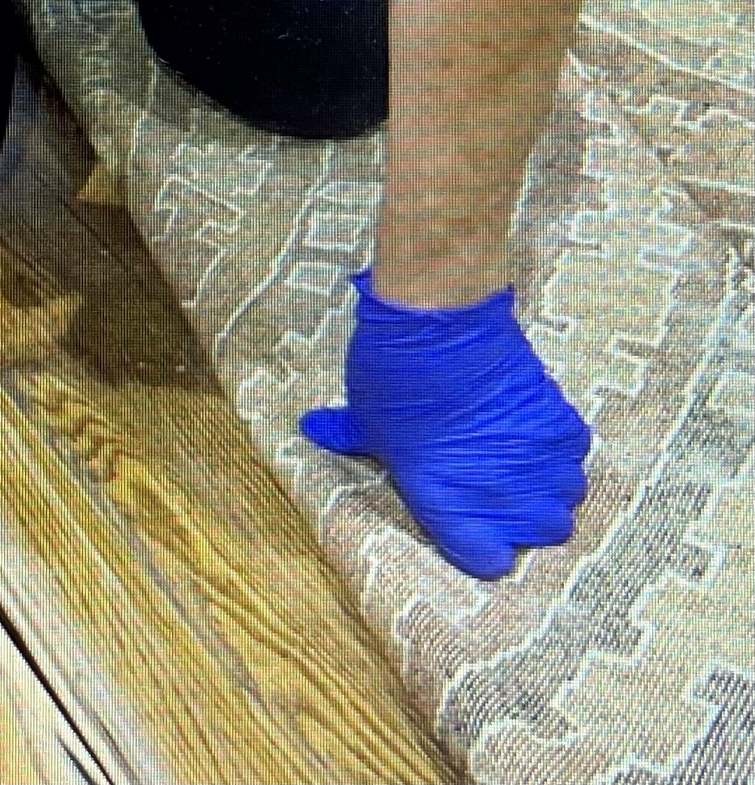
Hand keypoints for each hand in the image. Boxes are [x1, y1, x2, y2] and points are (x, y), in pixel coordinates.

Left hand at [301, 269, 591, 579]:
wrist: (437, 324)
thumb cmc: (394, 379)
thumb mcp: (366, 418)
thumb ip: (349, 438)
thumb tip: (314, 429)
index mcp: (451, 510)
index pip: (488, 563)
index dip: (481, 542)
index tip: (472, 521)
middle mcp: (505, 500)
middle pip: (543, 532)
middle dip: (526, 511)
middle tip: (497, 478)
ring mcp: (541, 466)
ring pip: (567, 494)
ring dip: (546, 478)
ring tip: (517, 450)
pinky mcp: (564, 428)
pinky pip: (574, 451)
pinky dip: (558, 441)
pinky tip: (530, 421)